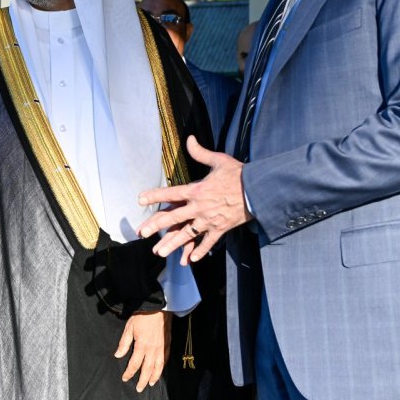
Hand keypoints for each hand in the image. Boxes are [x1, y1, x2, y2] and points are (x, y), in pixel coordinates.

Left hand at [115, 310, 169, 391]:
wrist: (158, 307)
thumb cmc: (142, 316)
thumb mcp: (129, 328)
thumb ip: (124, 343)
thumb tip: (118, 355)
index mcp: (141, 346)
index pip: (134, 364)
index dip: (129, 373)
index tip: (125, 379)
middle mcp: (152, 349)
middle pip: (147, 369)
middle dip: (143, 380)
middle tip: (139, 389)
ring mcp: (161, 347)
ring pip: (158, 367)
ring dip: (154, 377)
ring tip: (151, 384)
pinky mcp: (167, 344)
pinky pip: (165, 359)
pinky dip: (162, 367)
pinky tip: (160, 371)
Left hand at [136, 136, 252, 263]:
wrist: (259, 190)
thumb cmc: (238, 174)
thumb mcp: (218, 160)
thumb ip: (200, 153)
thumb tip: (189, 139)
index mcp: (196, 190)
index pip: (170, 193)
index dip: (154, 196)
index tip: (140, 200)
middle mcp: (199, 207)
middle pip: (173, 218)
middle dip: (156, 226)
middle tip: (142, 233)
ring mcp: (209, 220)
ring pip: (187, 234)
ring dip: (172, 244)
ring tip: (159, 253)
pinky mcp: (220, 229)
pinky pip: (208, 242)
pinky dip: (201, 251)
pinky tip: (191, 260)